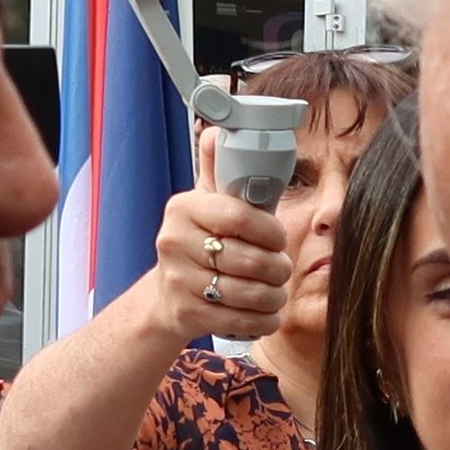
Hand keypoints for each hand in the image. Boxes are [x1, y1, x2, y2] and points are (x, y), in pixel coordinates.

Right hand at [147, 183, 293, 344]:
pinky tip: (267, 314)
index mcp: (183, 208)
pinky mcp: (186, 314)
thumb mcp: (205, 202)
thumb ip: (219, 169)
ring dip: (273, 296)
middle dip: (277, 268)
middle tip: (283, 269)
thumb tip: (219, 129)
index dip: (269, 230)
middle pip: (247, 259)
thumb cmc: (198, 242)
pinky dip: (262, 320)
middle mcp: (174, 243)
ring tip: (278, 292)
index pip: (237, 215)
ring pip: (246, 293)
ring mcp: (178, 281)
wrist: (166, 295)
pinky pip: (239, 320)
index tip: (279, 238)